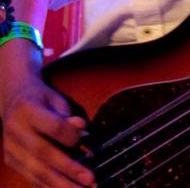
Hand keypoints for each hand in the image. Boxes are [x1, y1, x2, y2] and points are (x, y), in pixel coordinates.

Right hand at [1, 60, 94, 187]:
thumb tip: (82, 130)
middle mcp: (16, 131)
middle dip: (69, 170)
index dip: (70, 136)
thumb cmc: (40, 98)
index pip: (52, 127)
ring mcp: (11, 149)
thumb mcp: (55, 98)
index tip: (85, 140)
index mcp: (28, 110)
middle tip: (90, 181)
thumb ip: (67, 115)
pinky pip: (31, 177)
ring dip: (61, 185)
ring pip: (36, 171)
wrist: (12, 98)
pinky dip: (49, 186)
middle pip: (43, 155)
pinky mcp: (11, 161)